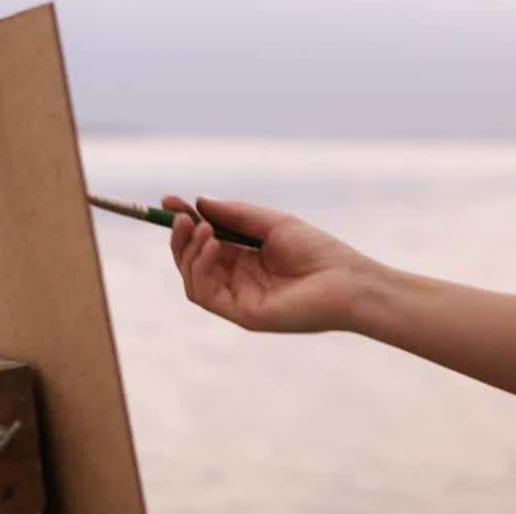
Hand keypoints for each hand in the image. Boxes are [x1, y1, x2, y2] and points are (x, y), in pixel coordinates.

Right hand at [163, 195, 372, 331]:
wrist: (346, 280)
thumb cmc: (318, 250)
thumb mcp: (271, 223)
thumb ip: (234, 214)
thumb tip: (197, 202)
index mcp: (245, 257)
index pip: (204, 240)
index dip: (185, 221)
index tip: (169, 201)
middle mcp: (237, 279)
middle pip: (191, 260)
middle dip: (181, 236)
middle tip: (181, 216)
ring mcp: (237, 298)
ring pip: (192, 278)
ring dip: (189, 251)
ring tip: (202, 228)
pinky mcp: (241, 314)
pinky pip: (204, 294)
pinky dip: (201, 267)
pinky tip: (213, 245)